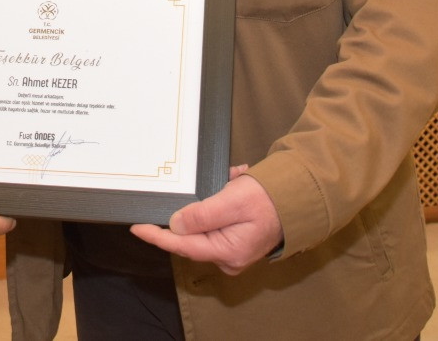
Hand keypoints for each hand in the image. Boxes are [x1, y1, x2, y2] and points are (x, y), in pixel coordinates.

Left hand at [129, 172, 280, 275]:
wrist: (300, 197)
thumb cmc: (269, 199)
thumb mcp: (232, 201)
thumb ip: (203, 214)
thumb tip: (176, 224)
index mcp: (227, 251)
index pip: (182, 245)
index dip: (158, 236)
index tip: (137, 227)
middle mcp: (228, 256)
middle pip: (193, 235)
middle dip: (194, 206)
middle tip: (211, 183)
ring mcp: (233, 250)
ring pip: (206, 223)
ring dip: (212, 199)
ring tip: (230, 179)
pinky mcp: (237, 240)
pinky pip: (218, 220)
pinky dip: (221, 200)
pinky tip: (233, 182)